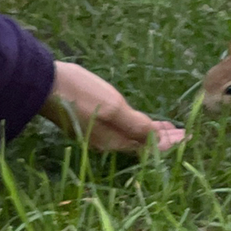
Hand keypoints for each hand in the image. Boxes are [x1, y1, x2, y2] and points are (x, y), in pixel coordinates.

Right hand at [42, 60, 185, 154]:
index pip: (150, 146)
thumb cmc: (79, 92)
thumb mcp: (113, 107)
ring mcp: (96, 133)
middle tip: (184, 132)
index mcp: (114, 140)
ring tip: (168, 128)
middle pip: (142, 143)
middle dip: (164, 138)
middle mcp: (106, 142)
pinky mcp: (89, 123)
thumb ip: (136, 125)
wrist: (42, 84)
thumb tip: (158, 141)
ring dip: (151, 132)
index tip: (189, 136)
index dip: (171, 142)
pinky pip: (121, 129)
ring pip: (132, 136)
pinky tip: (139, 120)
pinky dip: (137, 126)